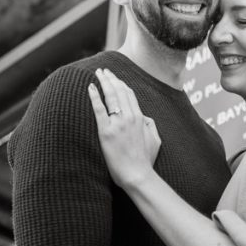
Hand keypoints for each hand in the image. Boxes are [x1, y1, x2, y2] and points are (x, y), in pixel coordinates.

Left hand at [88, 69, 161, 187]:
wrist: (137, 175)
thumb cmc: (145, 161)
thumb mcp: (156, 139)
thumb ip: (150, 125)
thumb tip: (144, 116)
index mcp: (140, 118)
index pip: (130, 95)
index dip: (121, 84)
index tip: (115, 78)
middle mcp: (129, 117)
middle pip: (119, 91)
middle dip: (111, 78)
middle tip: (104, 70)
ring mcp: (117, 124)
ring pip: (110, 96)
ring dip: (104, 82)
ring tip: (98, 74)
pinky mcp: (106, 132)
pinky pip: (99, 109)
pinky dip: (94, 97)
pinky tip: (90, 87)